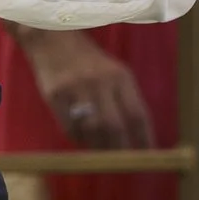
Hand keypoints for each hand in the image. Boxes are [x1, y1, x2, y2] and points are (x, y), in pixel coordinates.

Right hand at [11, 27, 156, 153]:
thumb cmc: (88, 60)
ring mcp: (75, 89)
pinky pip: (70, 127)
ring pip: (91, 130)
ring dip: (98, 146)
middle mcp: (99, 82)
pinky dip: (79, 138)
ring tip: (101, 151)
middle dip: (120, 149)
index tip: (147, 156)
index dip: (144, 139)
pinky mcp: (55, 96)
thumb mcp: (113, 72)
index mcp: (120, 76)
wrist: (51, 38)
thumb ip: (125, 99)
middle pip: (114, 127)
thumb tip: (135, 136)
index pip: (137, 114)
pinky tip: (82, 137)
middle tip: (121, 161)